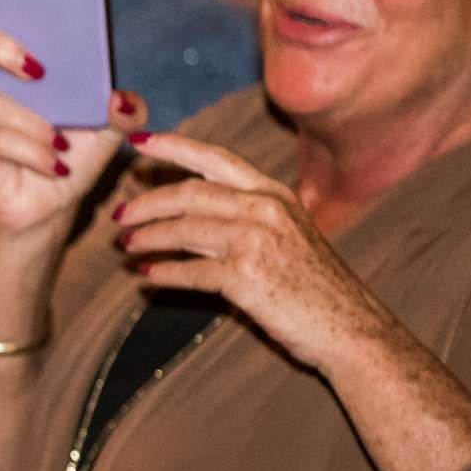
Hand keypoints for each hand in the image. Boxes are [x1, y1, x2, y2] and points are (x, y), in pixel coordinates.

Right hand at [0, 0, 142, 242]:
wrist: (51, 205)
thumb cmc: (72, 153)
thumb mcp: (108, 129)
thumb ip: (122, 109)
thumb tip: (122, 99)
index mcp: (13, 61)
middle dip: (1, 47)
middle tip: (39, 68)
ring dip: (32, 125)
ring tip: (61, 144)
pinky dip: (31, 152)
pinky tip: (53, 164)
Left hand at [115, 131, 398, 376]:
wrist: (351, 327)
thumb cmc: (317, 286)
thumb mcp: (289, 234)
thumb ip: (247, 216)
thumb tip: (190, 214)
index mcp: (274, 194)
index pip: (215, 159)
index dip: (173, 147)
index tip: (137, 143)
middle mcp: (265, 210)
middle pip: (189, 194)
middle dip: (147, 202)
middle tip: (119, 214)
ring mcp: (256, 242)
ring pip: (184, 230)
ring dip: (148, 238)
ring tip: (125, 245)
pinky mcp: (247, 277)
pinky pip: (191, 271)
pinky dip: (164, 273)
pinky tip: (146, 275)